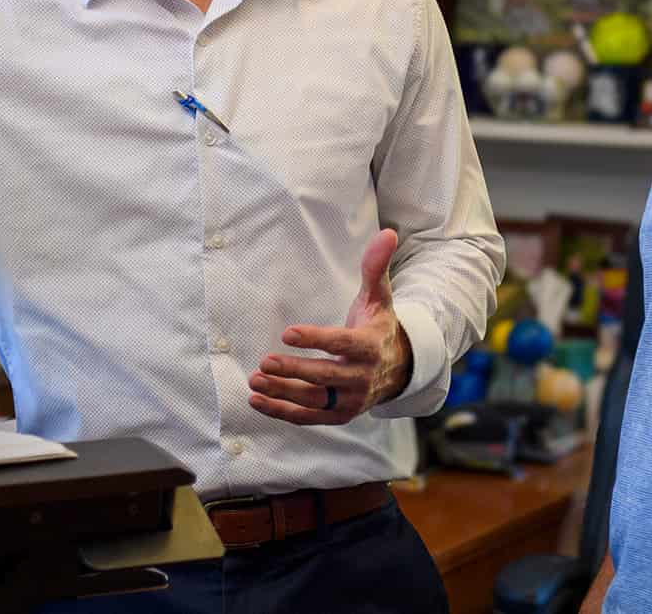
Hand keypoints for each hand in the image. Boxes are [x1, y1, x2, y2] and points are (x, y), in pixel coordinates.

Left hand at [248, 228, 412, 425]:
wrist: (397, 369)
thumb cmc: (377, 326)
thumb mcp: (379, 297)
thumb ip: (376, 267)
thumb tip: (387, 233)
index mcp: (370, 346)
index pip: (342, 344)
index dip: (316, 339)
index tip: (287, 332)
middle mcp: (362, 377)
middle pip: (325, 376)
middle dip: (294, 370)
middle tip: (264, 361)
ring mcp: (350, 400)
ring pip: (313, 400)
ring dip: (282, 392)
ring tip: (254, 381)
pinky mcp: (338, 416)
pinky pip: (308, 417)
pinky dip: (281, 412)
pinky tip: (256, 401)